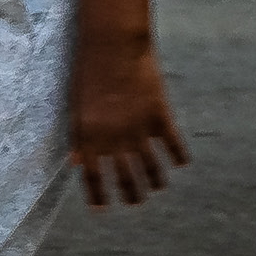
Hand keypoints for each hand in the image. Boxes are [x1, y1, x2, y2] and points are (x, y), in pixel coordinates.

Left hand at [70, 40, 188, 208]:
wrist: (111, 45)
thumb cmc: (87, 73)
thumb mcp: (75, 106)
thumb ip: (79, 137)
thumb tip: (77, 163)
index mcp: (88, 135)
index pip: (93, 176)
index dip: (97, 195)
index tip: (101, 211)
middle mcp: (114, 138)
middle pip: (125, 177)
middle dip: (131, 194)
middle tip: (135, 203)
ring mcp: (139, 128)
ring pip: (151, 167)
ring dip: (154, 181)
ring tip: (156, 189)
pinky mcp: (160, 116)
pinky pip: (173, 145)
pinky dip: (178, 156)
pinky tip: (180, 164)